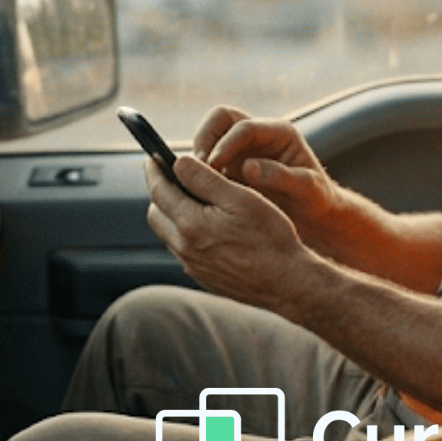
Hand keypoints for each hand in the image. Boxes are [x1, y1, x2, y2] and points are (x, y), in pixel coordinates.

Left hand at [142, 154, 316, 309]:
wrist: (288, 283)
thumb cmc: (270, 237)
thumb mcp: (240, 198)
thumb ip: (204, 178)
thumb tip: (178, 163)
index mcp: (190, 224)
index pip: (158, 191)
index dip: (154, 171)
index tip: (153, 157)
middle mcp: (184, 248)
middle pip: (156, 214)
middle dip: (161, 194)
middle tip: (175, 179)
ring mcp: (192, 266)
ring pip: (169, 233)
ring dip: (174, 215)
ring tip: (195, 201)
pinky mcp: (203, 277)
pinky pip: (183, 251)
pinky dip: (187, 234)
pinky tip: (209, 228)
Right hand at [192, 106, 344, 235]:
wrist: (314, 215)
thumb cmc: (316, 200)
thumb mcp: (307, 189)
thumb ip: (280, 176)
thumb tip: (248, 167)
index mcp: (280, 133)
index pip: (244, 127)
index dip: (225, 143)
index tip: (213, 165)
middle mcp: (259, 134)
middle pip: (221, 118)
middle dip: (205, 137)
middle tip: (198, 166)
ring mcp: (243, 147)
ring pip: (210, 134)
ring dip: (199, 152)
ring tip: (194, 178)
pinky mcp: (231, 163)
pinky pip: (207, 157)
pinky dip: (199, 168)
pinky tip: (197, 187)